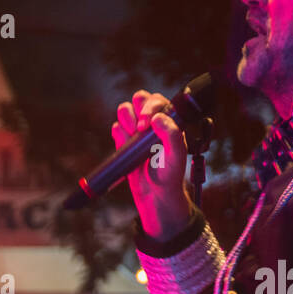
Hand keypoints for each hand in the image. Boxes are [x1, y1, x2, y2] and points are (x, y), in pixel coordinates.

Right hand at [112, 90, 189, 240]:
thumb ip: (172, 135)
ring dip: (126, 122)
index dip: (149, 108)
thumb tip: (158, 118)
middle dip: (135, 112)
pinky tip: (127, 148)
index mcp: (170, 120)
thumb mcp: (176, 156)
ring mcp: (138, 129)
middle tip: (138, 131)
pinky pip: (116, 127)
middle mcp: (153, 121)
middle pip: (139, 98)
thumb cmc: (170, 175)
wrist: (155, 195)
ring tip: (134, 141)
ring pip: (125, 110)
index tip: (146, 126)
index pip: (157, 100)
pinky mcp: (125, 140)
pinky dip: (119, 135)